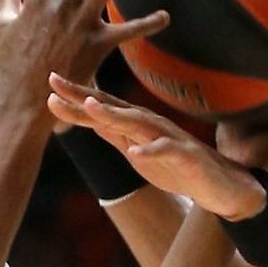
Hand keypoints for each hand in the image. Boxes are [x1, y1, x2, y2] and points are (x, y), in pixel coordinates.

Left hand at [46, 76, 266, 218]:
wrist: (219, 186)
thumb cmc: (176, 167)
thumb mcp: (136, 151)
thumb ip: (114, 135)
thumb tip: (86, 119)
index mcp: (136, 124)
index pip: (100, 107)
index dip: (74, 97)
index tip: (48, 84)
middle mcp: (149, 124)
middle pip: (112, 107)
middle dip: (83, 95)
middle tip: (54, 81)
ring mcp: (167, 137)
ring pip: (137, 123)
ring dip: (114, 114)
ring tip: (90, 106)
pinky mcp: (185, 155)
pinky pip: (166, 151)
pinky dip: (150, 151)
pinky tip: (134, 153)